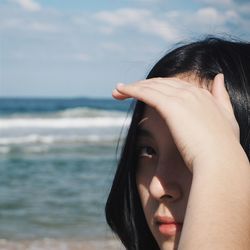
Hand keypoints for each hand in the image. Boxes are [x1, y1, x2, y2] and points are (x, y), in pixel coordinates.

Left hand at [113, 74, 239, 171]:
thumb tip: (218, 76)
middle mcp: (191, 92)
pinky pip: (145, 93)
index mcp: (202, 95)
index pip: (174, 85)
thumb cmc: (224, 149)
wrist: (221, 161)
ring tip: (117, 91)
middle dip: (141, 85)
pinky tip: (119, 91)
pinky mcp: (171, 106)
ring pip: (151, 86)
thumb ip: (221, 98)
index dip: (157, 87)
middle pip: (160, 83)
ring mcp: (182, 97)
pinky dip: (131, 90)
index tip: (145, 92)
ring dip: (132, 86)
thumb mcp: (228, 119)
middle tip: (124, 90)